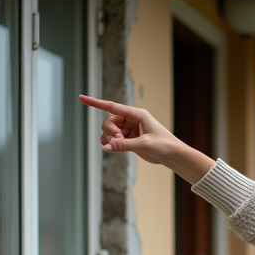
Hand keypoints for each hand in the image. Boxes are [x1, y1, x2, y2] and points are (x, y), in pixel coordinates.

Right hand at [77, 95, 214, 183]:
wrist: (173, 155)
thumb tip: (105, 146)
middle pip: (109, 121)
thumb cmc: (164, 145)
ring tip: (117, 146)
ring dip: (109, 139)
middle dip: (110, 131)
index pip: (112, 107)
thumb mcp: (144, 144)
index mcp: (137, 114)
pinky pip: (113, 139)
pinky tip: (109, 148)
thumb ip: (123, 145)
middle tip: (119, 141)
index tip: (81, 98)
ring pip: (110, 131)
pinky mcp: (129, 140)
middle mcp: (132, 120)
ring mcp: (130, 130)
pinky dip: (110, 143)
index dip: (96, 103)